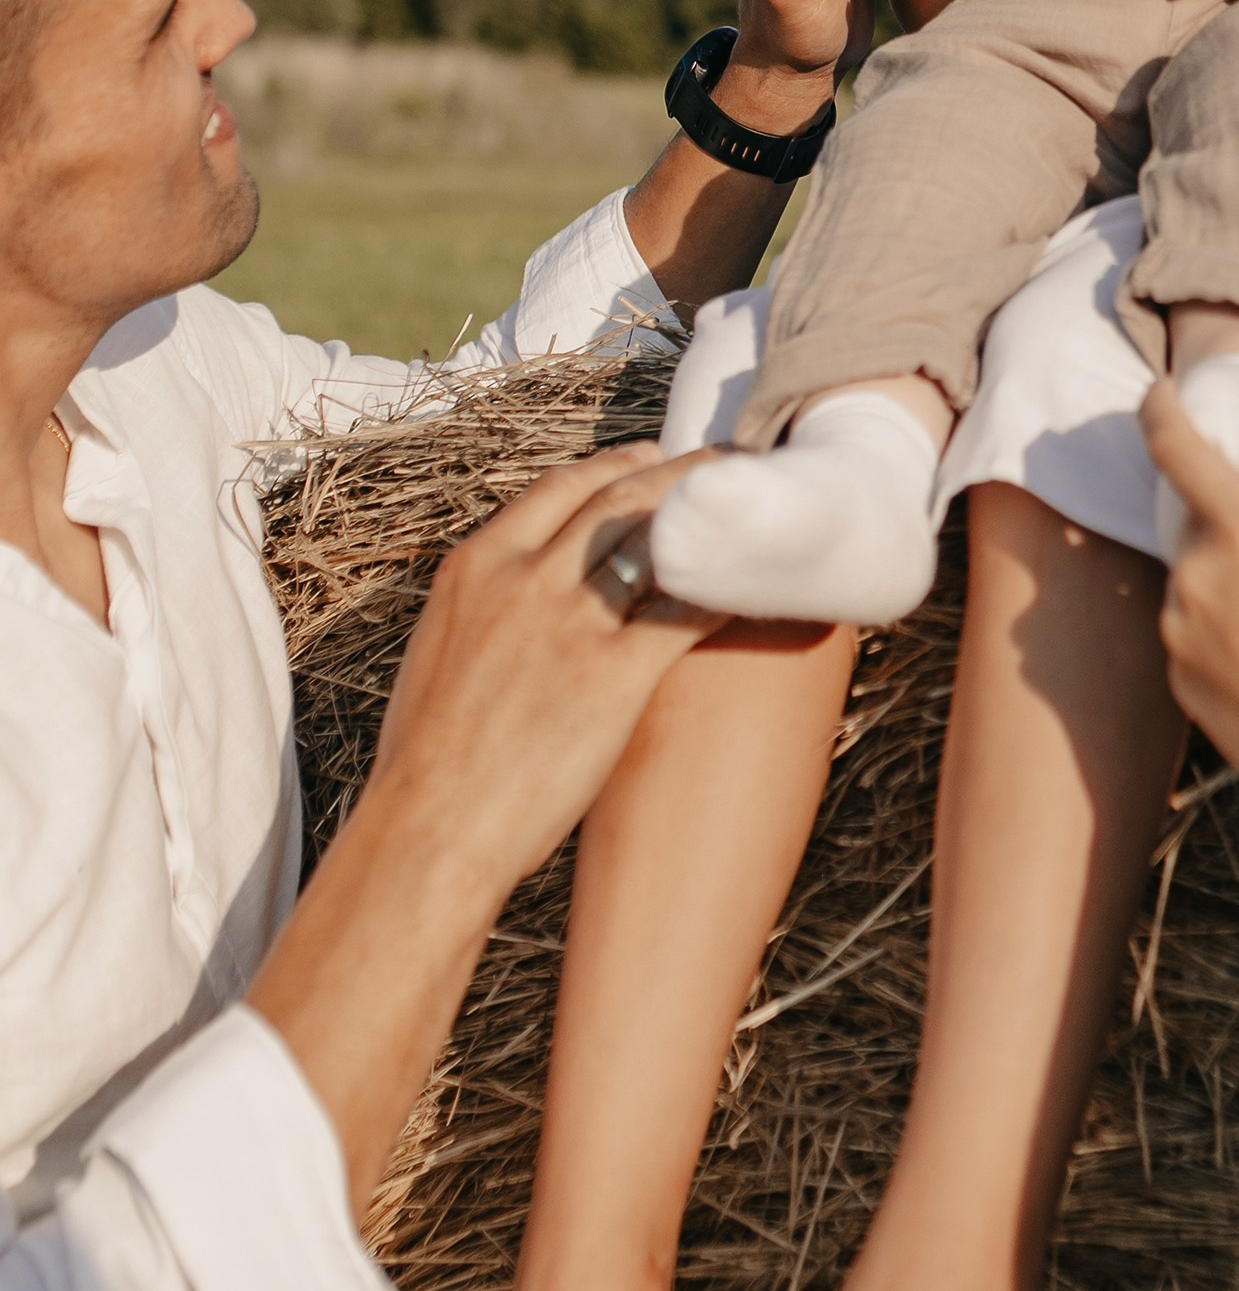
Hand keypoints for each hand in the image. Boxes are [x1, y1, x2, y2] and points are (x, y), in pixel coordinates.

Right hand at [363, 447, 723, 906]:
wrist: (427, 829)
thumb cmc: (427, 760)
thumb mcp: (443, 649)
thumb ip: (487, 605)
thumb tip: (521, 594)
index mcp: (476, 566)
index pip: (562, 485)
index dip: (619, 465)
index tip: (655, 461)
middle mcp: (523, 578)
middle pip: (622, 494)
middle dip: (683, 473)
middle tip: (727, 468)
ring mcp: (571, 624)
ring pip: (661, 539)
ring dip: (715, 517)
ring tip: (756, 509)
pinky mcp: (614, 676)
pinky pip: (687, 613)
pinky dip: (728, 592)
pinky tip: (759, 588)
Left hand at [1143, 381, 1238, 819]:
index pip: (1176, 447)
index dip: (1161, 409)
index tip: (1161, 392)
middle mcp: (1194, 573)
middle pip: (1196, 521)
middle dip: (1233, 524)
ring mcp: (1177, 627)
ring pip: (1194, 577)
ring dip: (1228, 579)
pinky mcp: (1174, 674)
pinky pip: (1192, 628)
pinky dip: (1222, 627)